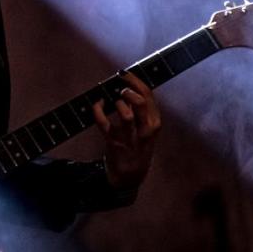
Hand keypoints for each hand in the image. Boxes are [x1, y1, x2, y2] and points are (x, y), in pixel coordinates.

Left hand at [93, 72, 161, 190]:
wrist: (129, 177)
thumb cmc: (138, 147)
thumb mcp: (147, 129)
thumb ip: (141, 110)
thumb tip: (129, 86)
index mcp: (154, 123)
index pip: (149, 96)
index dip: (135, 81)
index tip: (124, 74)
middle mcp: (145, 130)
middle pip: (141, 103)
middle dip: (128, 89)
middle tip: (119, 87)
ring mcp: (130, 138)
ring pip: (126, 115)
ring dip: (117, 103)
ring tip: (112, 100)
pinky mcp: (114, 144)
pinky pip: (104, 124)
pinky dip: (97, 110)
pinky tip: (97, 104)